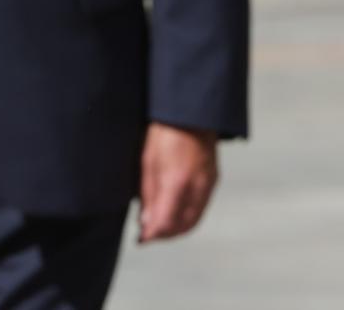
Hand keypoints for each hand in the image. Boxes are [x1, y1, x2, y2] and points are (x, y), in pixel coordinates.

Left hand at [138, 121, 218, 241]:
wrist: (189, 114)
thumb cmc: (162, 134)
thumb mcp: (147, 162)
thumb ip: (148, 194)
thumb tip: (146, 222)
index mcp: (177, 182)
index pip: (166, 222)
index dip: (153, 235)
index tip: (141, 239)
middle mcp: (197, 187)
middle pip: (183, 226)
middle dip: (165, 235)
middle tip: (147, 235)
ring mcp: (208, 184)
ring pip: (194, 219)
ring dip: (176, 228)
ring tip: (157, 226)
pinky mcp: (213, 180)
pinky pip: (200, 207)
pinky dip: (187, 217)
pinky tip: (172, 212)